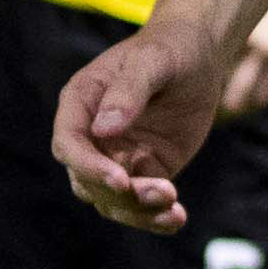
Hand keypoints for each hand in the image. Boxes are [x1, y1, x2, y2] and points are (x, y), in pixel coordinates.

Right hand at [53, 19, 232, 234]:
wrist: (198, 57)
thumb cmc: (169, 48)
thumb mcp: (152, 61)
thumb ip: (129, 90)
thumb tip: (103, 129)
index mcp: (81, 104)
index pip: (69, 144)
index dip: (89, 166)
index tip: (121, 179)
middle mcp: (91, 136)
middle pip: (87, 181)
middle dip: (120, 194)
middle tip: (163, 192)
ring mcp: (116, 157)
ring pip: (112, 200)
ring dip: (139, 212)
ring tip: (174, 211)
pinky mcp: (144, 170)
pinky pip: (141, 203)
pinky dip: (156, 216)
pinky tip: (176, 219)